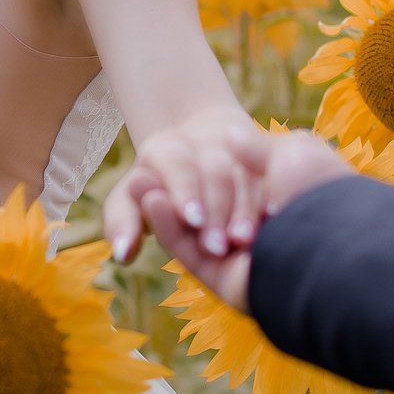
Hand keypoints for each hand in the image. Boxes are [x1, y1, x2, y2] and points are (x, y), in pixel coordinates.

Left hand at [102, 104, 272, 265]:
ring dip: (246, 209)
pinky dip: (270, 201)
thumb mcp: (128, 204)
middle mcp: (203, 141)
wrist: (194, 163)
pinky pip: (269, 179)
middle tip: (215, 246)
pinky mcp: (262, 160)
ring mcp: (237, 149)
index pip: (176, 163)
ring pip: (246, 173)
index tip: (191, 220)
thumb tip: (123, 253)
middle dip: (216, 207)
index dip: (184, 190)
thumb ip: (122, 225)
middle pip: (215, 169)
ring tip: (243, 241)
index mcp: (165, 146)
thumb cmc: (153, 193)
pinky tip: (271, 222)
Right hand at [107, 126, 355, 313]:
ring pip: (196, 233)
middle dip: (177, 190)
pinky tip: (151, 200)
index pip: (237, 186)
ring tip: (137, 180)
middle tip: (144, 171)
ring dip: (167, 209)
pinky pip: (192, 255)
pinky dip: (168, 228)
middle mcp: (265, 236)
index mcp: (284, 206)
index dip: (205, 171)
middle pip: (210, 211)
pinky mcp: (228, 283)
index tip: (181, 150)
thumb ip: (256, 149)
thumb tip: (231, 134)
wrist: (330, 244)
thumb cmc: (321, 195)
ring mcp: (245, 262)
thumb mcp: (289, 156)